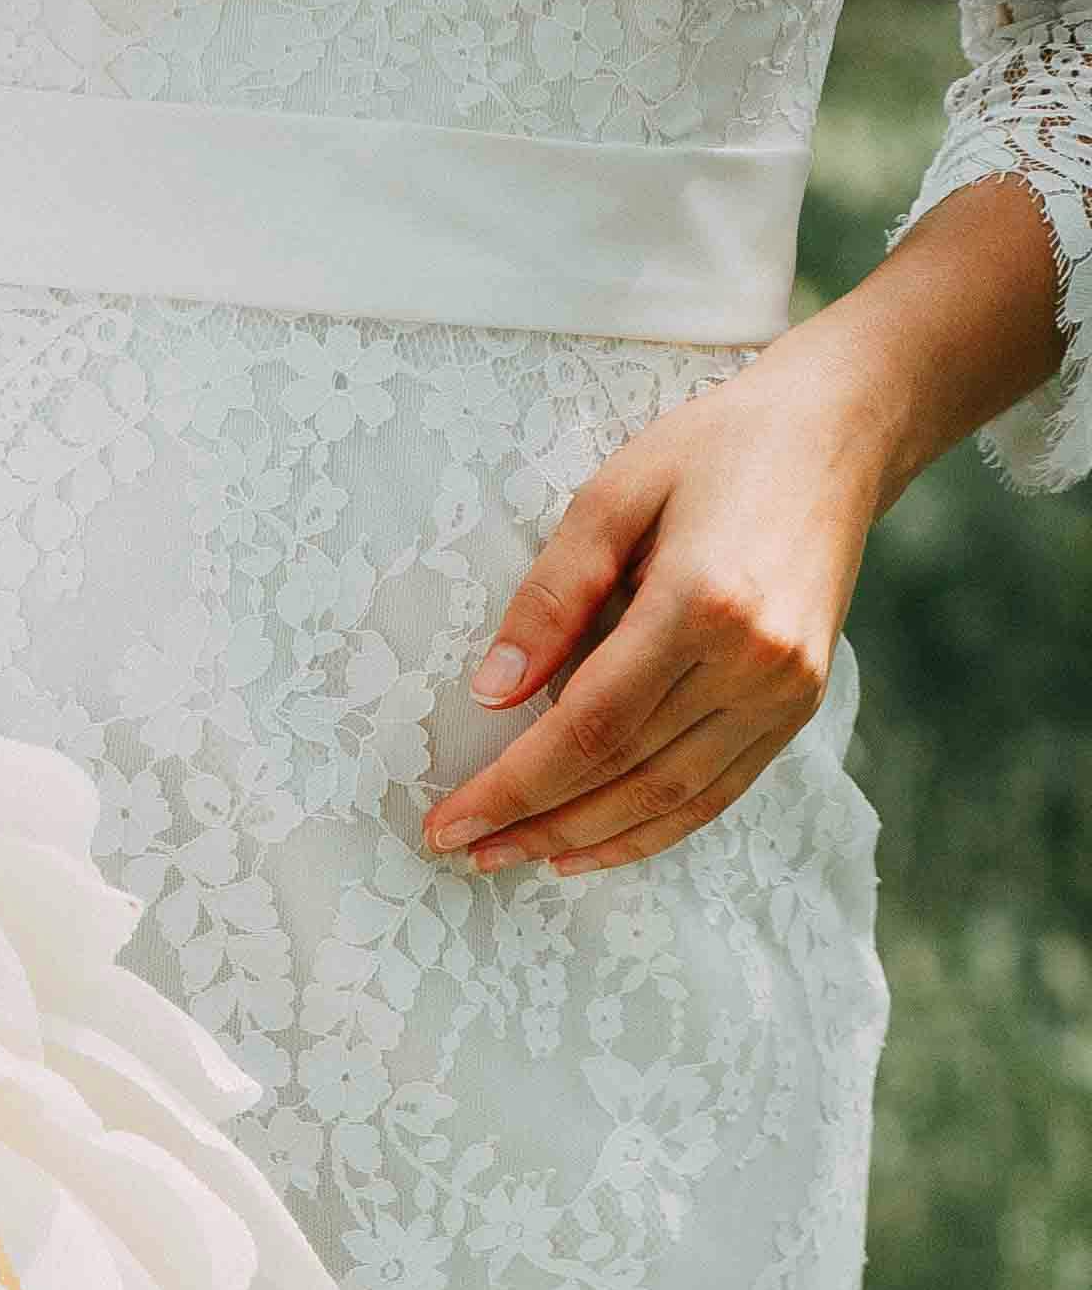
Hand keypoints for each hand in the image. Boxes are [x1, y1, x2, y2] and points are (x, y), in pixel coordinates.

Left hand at [422, 172, 1066, 882]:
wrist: (840, 433)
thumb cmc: (716, 449)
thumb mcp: (613, 494)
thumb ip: (551, 596)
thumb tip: (492, 694)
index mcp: (702, 602)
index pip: (587, 728)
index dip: (512, 786)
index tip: (448, 822)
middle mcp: (754, 660)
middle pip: (624, 773)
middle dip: (534, 821)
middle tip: (466, 851)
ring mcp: (786, 691)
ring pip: (670, 798)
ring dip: (586, 840)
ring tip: (516, 856)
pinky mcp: (800, 706)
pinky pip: (716, 793)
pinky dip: (650, 830)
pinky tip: (590, 846)